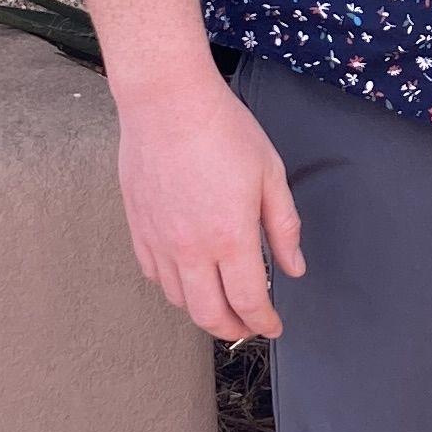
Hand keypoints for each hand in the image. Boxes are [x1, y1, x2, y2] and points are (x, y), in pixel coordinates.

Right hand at [113, 64, 304, 342]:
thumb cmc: (222, 129)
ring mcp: (159, 240)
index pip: (248, 301)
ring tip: (221, 302)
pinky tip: (188, 276)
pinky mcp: (138, 227)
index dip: (264, 322)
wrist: (166, 101)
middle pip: (208, 315)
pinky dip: (174, 287)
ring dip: (203, 310)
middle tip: (248, 325)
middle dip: (233, 329)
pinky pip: (154, 274)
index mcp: (230, 236)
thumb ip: (283, 227)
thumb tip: (294, 267)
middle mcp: (190, 247)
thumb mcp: (270, 174)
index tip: (274, 325)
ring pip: (178, 300)